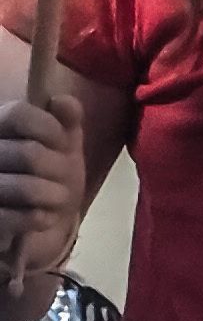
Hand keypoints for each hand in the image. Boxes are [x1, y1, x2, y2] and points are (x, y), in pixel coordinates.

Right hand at [0, 84, 86, 305]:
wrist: (40, 218)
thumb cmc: (49, 172)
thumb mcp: (62, 142)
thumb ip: (66, 119)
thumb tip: (62, 101)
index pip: (18, 115)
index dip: (51, 129)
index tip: (63, 143)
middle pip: (30, 155)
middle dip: (60, 169)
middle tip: (65, 177)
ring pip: (27, 188)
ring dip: (56, 195)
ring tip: (59, 197)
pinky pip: (23, 218)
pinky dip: (43, 218)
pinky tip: (46, 215)